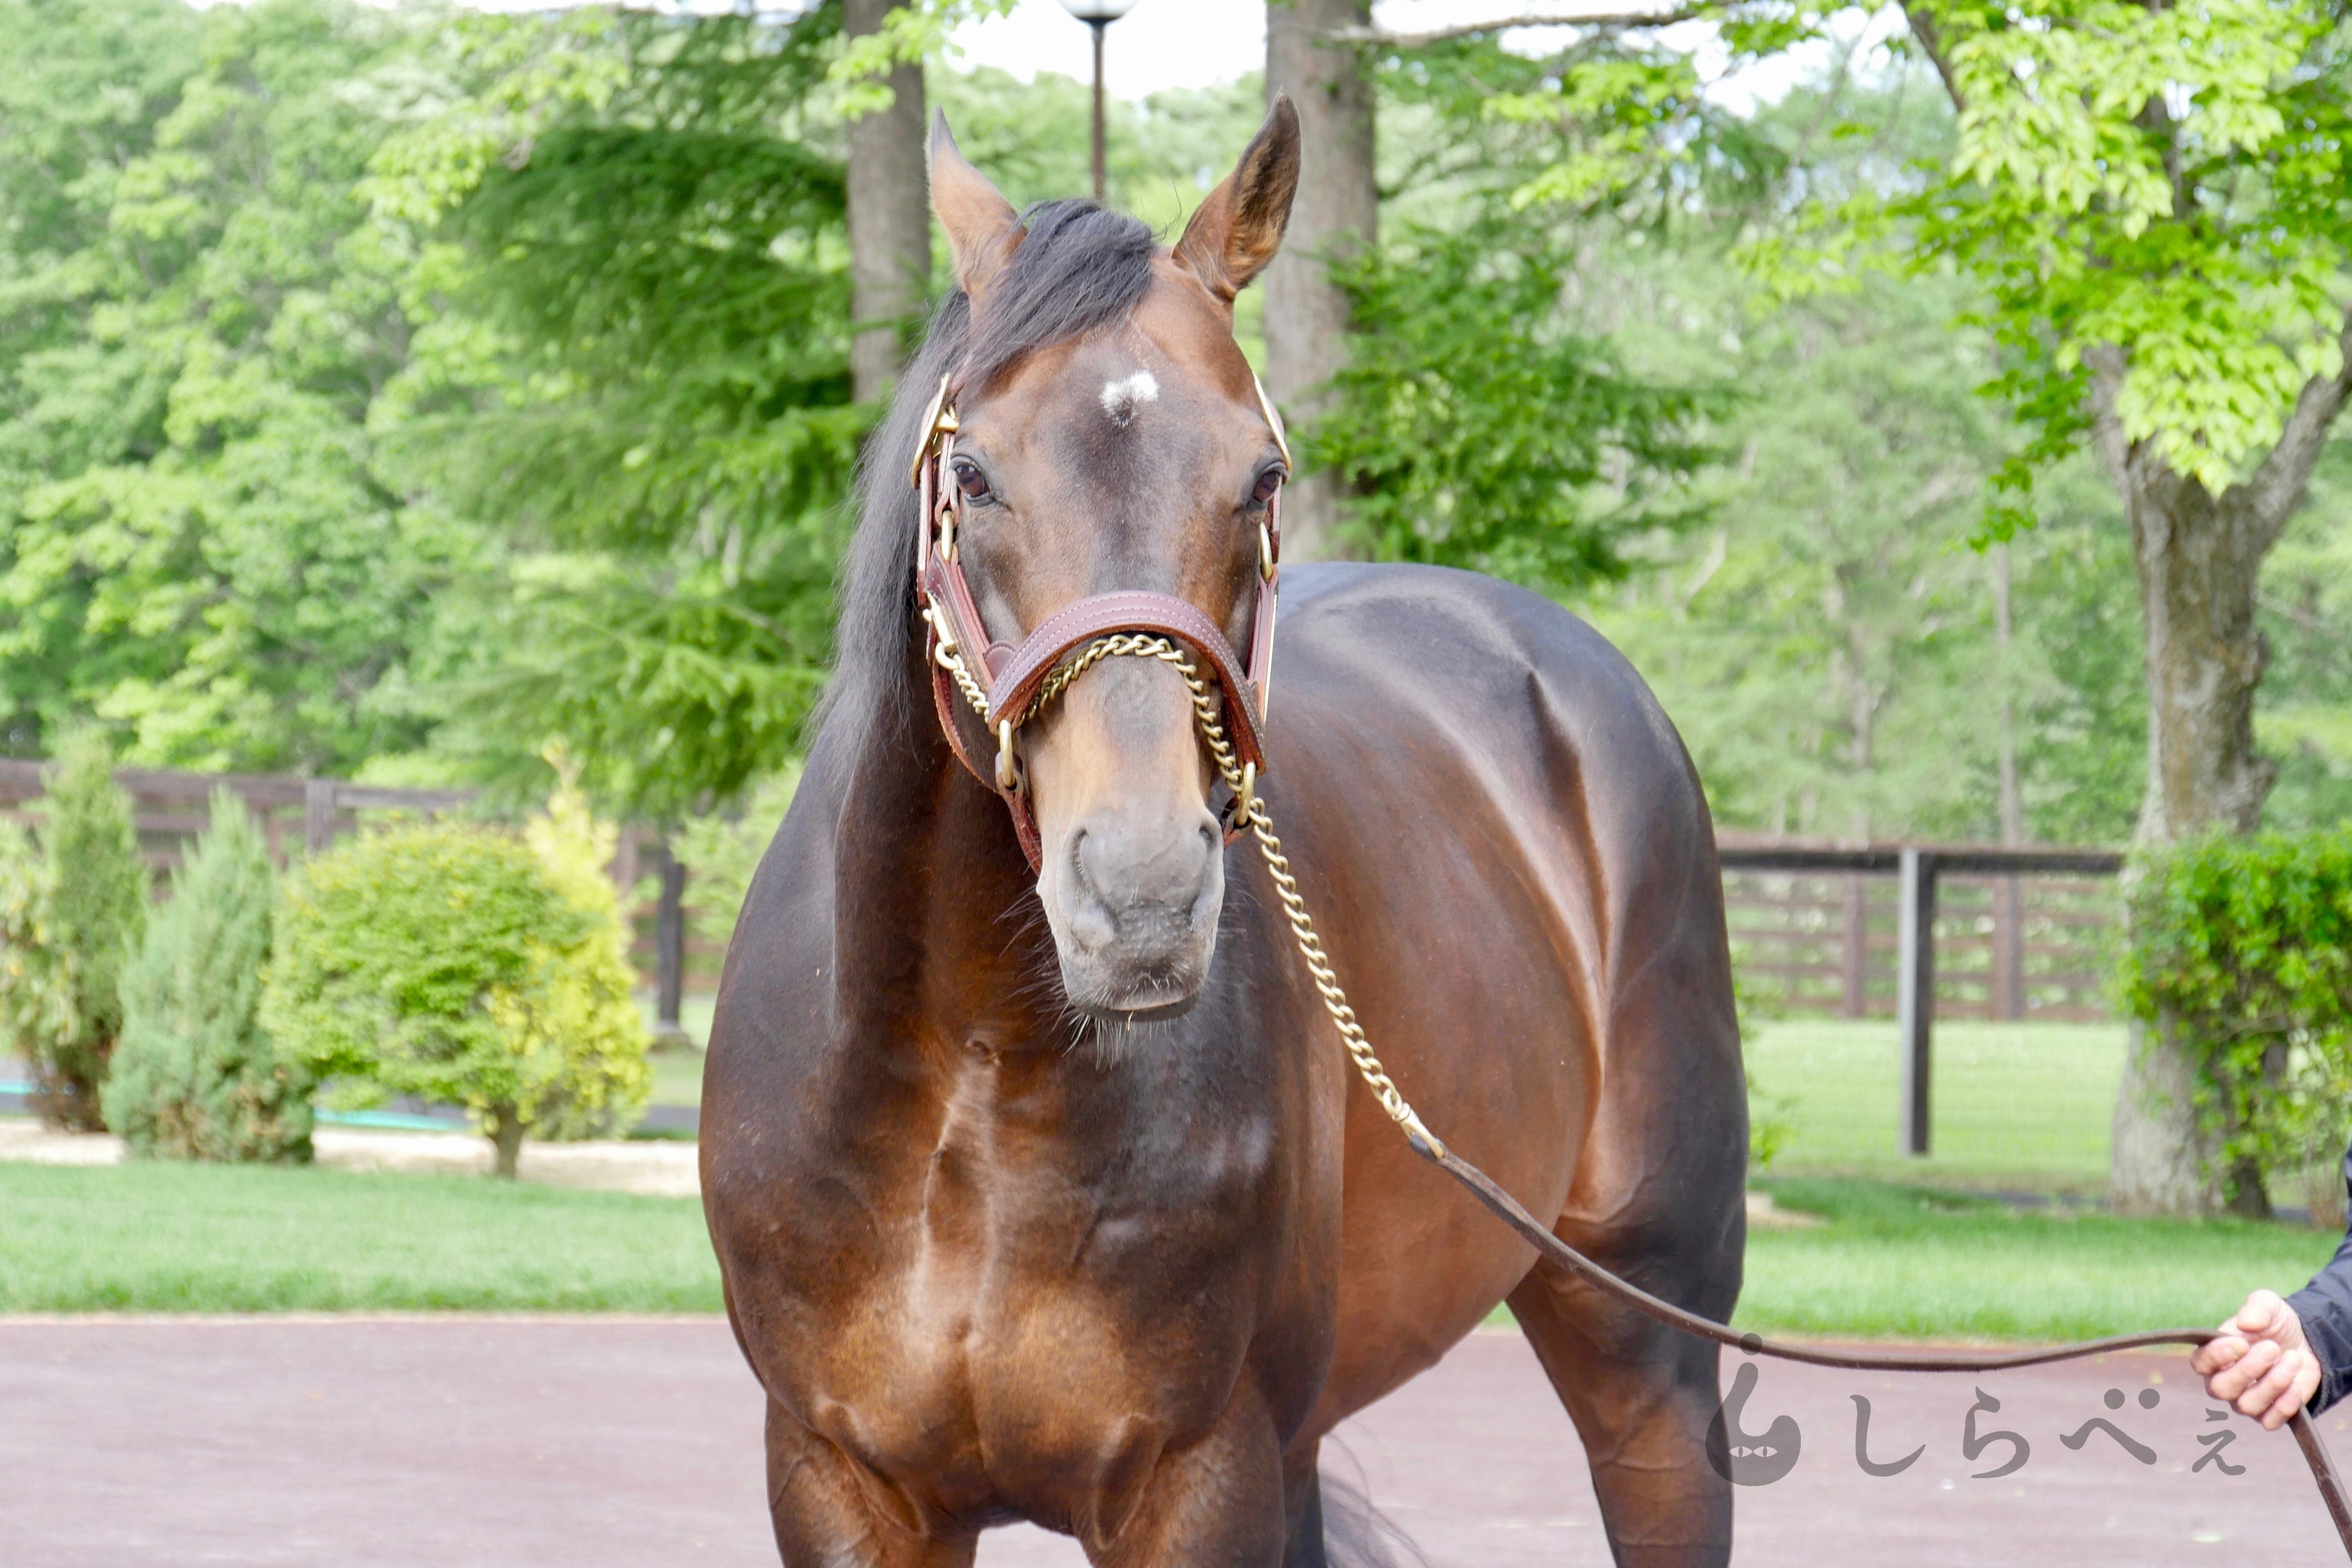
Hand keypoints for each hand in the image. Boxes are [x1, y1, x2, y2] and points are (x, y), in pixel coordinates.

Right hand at [2192, 1289, 2323, 1430]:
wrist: (2306, 1344)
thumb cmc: (2275, 1325)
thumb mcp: (2268, 1305)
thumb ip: (2256, 1309)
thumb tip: (2246, 1323)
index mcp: (2214, 1354)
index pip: (2200, 1363)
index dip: (2216, 1356)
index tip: (2241, 1343)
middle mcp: (2223, 1381)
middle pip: (2221, 1388)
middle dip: (2248, 1370)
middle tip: (2272, 1348)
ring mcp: (2245, 1400)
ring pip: (2247, 1405)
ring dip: (2273, 1383)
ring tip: (2293, 1359)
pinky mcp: (2269, 1414)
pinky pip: (2270, 1421)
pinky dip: (2284, 1405)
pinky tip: (2296, 1385)